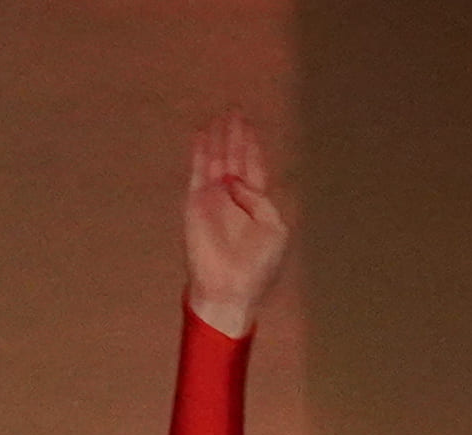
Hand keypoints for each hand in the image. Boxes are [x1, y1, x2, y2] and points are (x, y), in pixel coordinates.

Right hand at [180, 114, 289, 334]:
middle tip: (234, 110)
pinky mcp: (197, 203)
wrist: (228, 288)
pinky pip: (198, 172)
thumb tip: (238, 183)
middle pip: (234, 157)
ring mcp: (214, 198)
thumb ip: (260, 202)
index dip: (251, 145)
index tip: (248, 123)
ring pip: (216, 160)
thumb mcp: (274, 230)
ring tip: (217, 115)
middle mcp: (234, 196)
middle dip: (234, 135)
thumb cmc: (256, 266)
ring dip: (217, 138)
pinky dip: (199, 153)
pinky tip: (200, 134)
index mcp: (256, 203)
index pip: (253, 166)